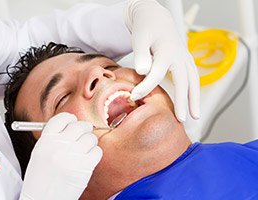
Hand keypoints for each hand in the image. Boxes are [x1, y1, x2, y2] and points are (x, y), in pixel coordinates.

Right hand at [20, 113, 101, 199]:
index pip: (62, 118)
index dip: (70, 119)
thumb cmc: (41, 178)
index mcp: (45, 140)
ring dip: (89, 142)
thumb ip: (55, 137)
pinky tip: (87, 160)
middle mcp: (59, 145)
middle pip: (80, 125)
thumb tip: (73, 124)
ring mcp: (72, 155)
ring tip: (83, 151)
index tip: (73, 123)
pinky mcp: (84, 166)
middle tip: (83, 135)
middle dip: (83, 129)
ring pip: (91, 137)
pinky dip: (94, 154)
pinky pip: (97, 151)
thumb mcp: (41, 153)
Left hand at [125, 0, 199, 121]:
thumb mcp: (139, 38)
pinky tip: (192, 102)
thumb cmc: (146, 28)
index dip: (145, 87)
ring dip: (194, 99)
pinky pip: (193, 77)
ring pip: (194, 81)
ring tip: (195, 116)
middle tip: (181, 120)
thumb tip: (143, 71)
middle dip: (182, 102)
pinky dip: (194, 90)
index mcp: (167, 50)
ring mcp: (185, 57)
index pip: (156, 74)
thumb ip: (141, 55)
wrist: (156, 18)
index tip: (134, 97)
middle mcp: (180, 55)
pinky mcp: (186, 60)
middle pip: (184, 82)